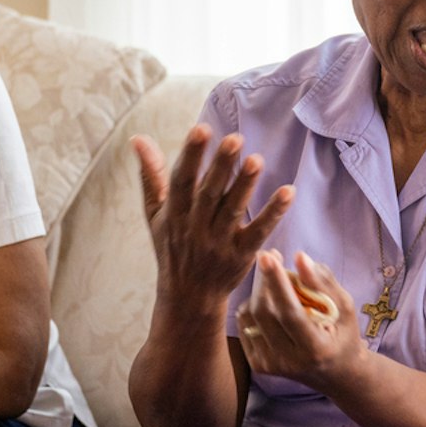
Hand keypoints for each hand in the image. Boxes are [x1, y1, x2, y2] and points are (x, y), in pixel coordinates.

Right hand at [133, 126, 294, 313]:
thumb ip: (151, 176)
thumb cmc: (171, 247)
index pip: (181, 181)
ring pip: (232, 211)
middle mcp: (195, 227)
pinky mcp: (242, 255)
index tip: (201, 128)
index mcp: (174, 214)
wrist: (188, 297)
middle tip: (235, 138)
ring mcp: (220, 243)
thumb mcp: (155, 215)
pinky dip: (273, 213)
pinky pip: (259, 232)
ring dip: (245, 185)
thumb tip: (138, 138)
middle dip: (221, 166)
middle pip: (209, 194)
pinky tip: (288, 192)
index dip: (190, 155)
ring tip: (256, 159)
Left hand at [237, 252, 364, 389]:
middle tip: (270, 256)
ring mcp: (270, 366)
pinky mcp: (257, 365)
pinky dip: (253, 305)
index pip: (290, 312)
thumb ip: (324, 282)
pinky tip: (269, 302)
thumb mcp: (344, 308)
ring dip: (259, 291)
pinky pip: (244, 325)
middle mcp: (290, 361)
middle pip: (264, 312)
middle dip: (264, 279)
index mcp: (316, 349)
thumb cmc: (343, 334)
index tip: (269, 255)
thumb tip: (299, 256)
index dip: (277, 283)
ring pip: (250, 316)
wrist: (335, 374)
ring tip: (277, 283)